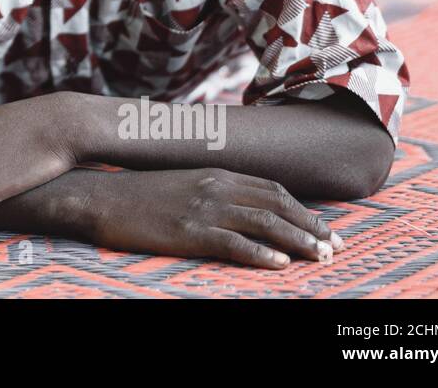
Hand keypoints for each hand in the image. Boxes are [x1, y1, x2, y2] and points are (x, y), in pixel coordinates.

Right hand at [70, 167, 344, 268]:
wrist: (100, 196)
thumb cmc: (139, 193)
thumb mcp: (183, 182)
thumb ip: (213, 188)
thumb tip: (241, 205)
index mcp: (216, 173)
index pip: (272, 190)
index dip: (304, 210)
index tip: (325, 228)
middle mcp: (216, 186)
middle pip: (277, 205)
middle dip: (311, 226)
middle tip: (337, 246)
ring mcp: (203, 208)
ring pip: (264, 223)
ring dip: (297, 241)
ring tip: (321, 257)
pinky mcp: (188, 230)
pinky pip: (232, 243)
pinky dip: (260, 254)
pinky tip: (279, 265)